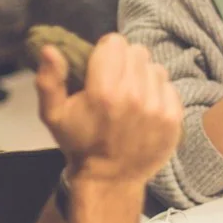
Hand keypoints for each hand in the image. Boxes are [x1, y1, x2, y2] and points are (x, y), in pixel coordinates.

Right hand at [35, 33, 182, 182]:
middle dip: (124, 62)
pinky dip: (159, 93)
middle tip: (116, 82)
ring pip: (155, 67)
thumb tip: (50, 49)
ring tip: (131, 96)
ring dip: (143, 76)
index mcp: (104, 91)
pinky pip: (170, 87)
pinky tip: (146, 108)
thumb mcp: (53, 115)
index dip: (106, 51)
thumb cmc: (80, 144)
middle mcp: (134, 95)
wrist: (110, 180)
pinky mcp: (174, 118)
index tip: (101, 67)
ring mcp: (158, 107)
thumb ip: (49, 80)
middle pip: (137, 52)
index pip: (115, 42)